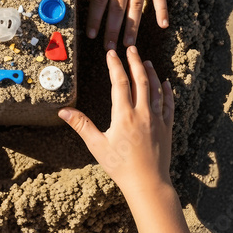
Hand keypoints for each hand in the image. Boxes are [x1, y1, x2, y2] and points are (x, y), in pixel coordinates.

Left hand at [46, 0, 168, 49]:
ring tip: (129, 44)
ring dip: (133, 26)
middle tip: (109, 49)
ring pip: (137, 7)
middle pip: (117, 9)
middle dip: (112, 30)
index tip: (91, 35)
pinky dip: (162, 10)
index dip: (95, 18)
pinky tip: (163, 25)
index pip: (99, 0)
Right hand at [58, 46, 173, 197]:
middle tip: (131, 48)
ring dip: (151, 73)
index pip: (119, 83)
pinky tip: (166, 83)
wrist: (148, 184)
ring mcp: (157, 119)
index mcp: (124, 115)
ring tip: (145, 61)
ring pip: (156, 89)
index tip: (111, 54)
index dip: (115, 66)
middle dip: (134, 62)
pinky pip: (169, 104)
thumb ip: (81, 125)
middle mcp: (142, 113)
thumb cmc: (120, 166)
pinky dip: (168, 91)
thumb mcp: (97, 145)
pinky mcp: (166, 127)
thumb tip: (62, 112)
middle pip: (140, 80)